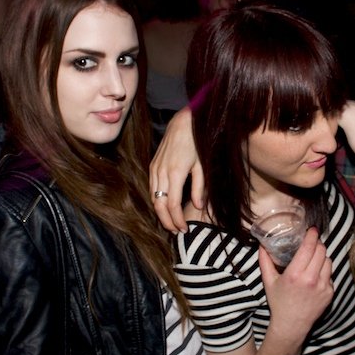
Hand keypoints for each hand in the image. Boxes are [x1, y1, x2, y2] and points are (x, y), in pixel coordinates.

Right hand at [149, 107, 204, 232]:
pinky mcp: (152, 166)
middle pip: (159, 204)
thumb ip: (199, 187)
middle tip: (176, 232)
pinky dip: (157, 201)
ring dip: (161, 213)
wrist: (183, 123)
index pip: (172, 204)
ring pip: (153, 198)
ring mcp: (155, 168)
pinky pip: (152, 188)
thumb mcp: (202, 166)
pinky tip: (165, 208)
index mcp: (176, 172)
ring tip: (171, 223)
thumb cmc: (197, 143)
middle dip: (166, 221)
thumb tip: (198, 206)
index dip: (177, 219)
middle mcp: (162, 172)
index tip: (184, 229)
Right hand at [259, 228, 332, 341]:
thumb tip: (261, 245)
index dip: (312, 235)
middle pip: (321, 251)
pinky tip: (316, 274)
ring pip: (328, 261)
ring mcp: (323, 286)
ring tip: (314, 258)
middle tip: (312, 242)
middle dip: (318, 244)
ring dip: (322, 256)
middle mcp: (311, 279)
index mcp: (295, 274)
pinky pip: (330, 274)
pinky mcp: (330, 293)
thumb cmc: (279, 302)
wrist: (292, 325)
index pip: (309, 247)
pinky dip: (324, 271)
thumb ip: (265, 261)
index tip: (312, 230)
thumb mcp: (268, 281)